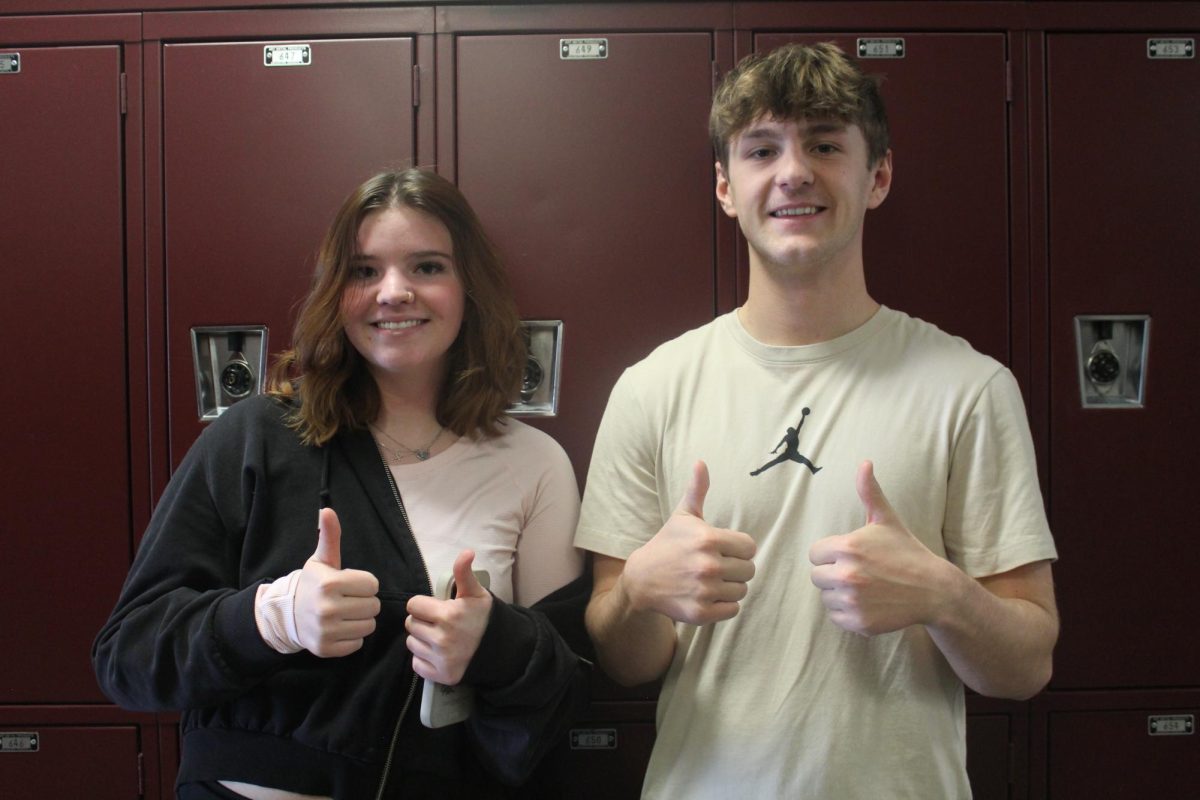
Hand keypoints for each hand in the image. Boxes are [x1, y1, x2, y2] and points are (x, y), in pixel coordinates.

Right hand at [293, 507, 380, 656]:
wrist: (287, 614)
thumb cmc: (312, 584)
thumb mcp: (321, 559)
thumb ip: (329, 536)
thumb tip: (327, 510)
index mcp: (329, 583)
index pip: (373, 585)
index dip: (364, 583)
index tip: (349, 584)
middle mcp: (327, 608)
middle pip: (373, 606)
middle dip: (364, 602)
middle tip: (348, 600)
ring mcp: (326, 631)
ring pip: (368, 626)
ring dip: (361, 620)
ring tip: (345, 614)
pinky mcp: (326, 649)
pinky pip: (358, 644)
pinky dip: (352, 637)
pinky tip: (339, 628)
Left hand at [405, 549, 493, 685]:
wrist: (501, 649)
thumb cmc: (484, 617)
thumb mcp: (476, 593)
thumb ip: (464, 573)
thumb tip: (467, 551)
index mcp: (448, 615)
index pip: (413, 605)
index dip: (423, 605)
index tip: (436, 608)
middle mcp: (442, 638)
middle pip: (410, 624)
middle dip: (422, 621)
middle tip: (439, 623)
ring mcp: (441, 659)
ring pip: (412, 643)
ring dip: (422, 639)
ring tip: (439, 637)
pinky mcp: (440, 675)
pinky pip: (417, 663)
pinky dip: (424, 658)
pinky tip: (439, 653)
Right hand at [622, 460, 756, 624]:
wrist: (641, 579)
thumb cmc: (668, 544)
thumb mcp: (682, 517)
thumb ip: (697, 490)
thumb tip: (701, 462)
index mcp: (709, 539)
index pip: (750, 547)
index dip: (738, 549)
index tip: (722, 550)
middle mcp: (708, 565)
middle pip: (749, 570)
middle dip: (735, 569)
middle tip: (715, 567)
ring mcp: (705, 591)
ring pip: (742, 591)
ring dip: (730, 587)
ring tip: (710, 581)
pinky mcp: (701, 613)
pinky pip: (733, 610)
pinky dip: (724, 606)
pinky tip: (707, 595)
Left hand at [809, 461, 950, 635]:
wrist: (934, 591)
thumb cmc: (906, 552)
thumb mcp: (887, 520)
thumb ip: (869, 492)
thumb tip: (865, 462)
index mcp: (847, 547)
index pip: (815, 554)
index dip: (831, 554)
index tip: (853, 556)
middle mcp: (846, 574)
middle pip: (817, 576)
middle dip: (834, 574)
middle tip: (861, 573)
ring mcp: (852, 601)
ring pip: (826, 598)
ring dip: (840, 594)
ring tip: (867, 588)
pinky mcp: (858, 623)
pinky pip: (836, 617)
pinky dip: (849, 614)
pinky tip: (870, 604)